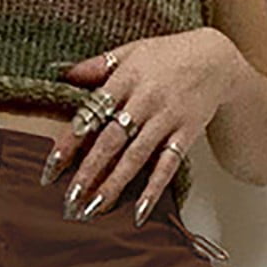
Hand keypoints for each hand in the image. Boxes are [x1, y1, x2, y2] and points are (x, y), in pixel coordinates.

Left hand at [41, 27, 246, 222]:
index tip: (50, 168)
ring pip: (135, 157)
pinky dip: (153, 191)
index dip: (70, 141)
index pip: (91, 112)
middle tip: (69, 200)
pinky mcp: (185, 135)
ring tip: (93, 210)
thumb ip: (98, 66)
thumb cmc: (166, 56)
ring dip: (113, 185)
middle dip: (88, 172)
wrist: (216, 59)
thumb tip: (63, 75)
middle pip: (111, 140)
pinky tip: (138, 214)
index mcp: (126, 77)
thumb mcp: (131, 51)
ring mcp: (166, 119)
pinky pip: (167, 166)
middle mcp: (145, 99)